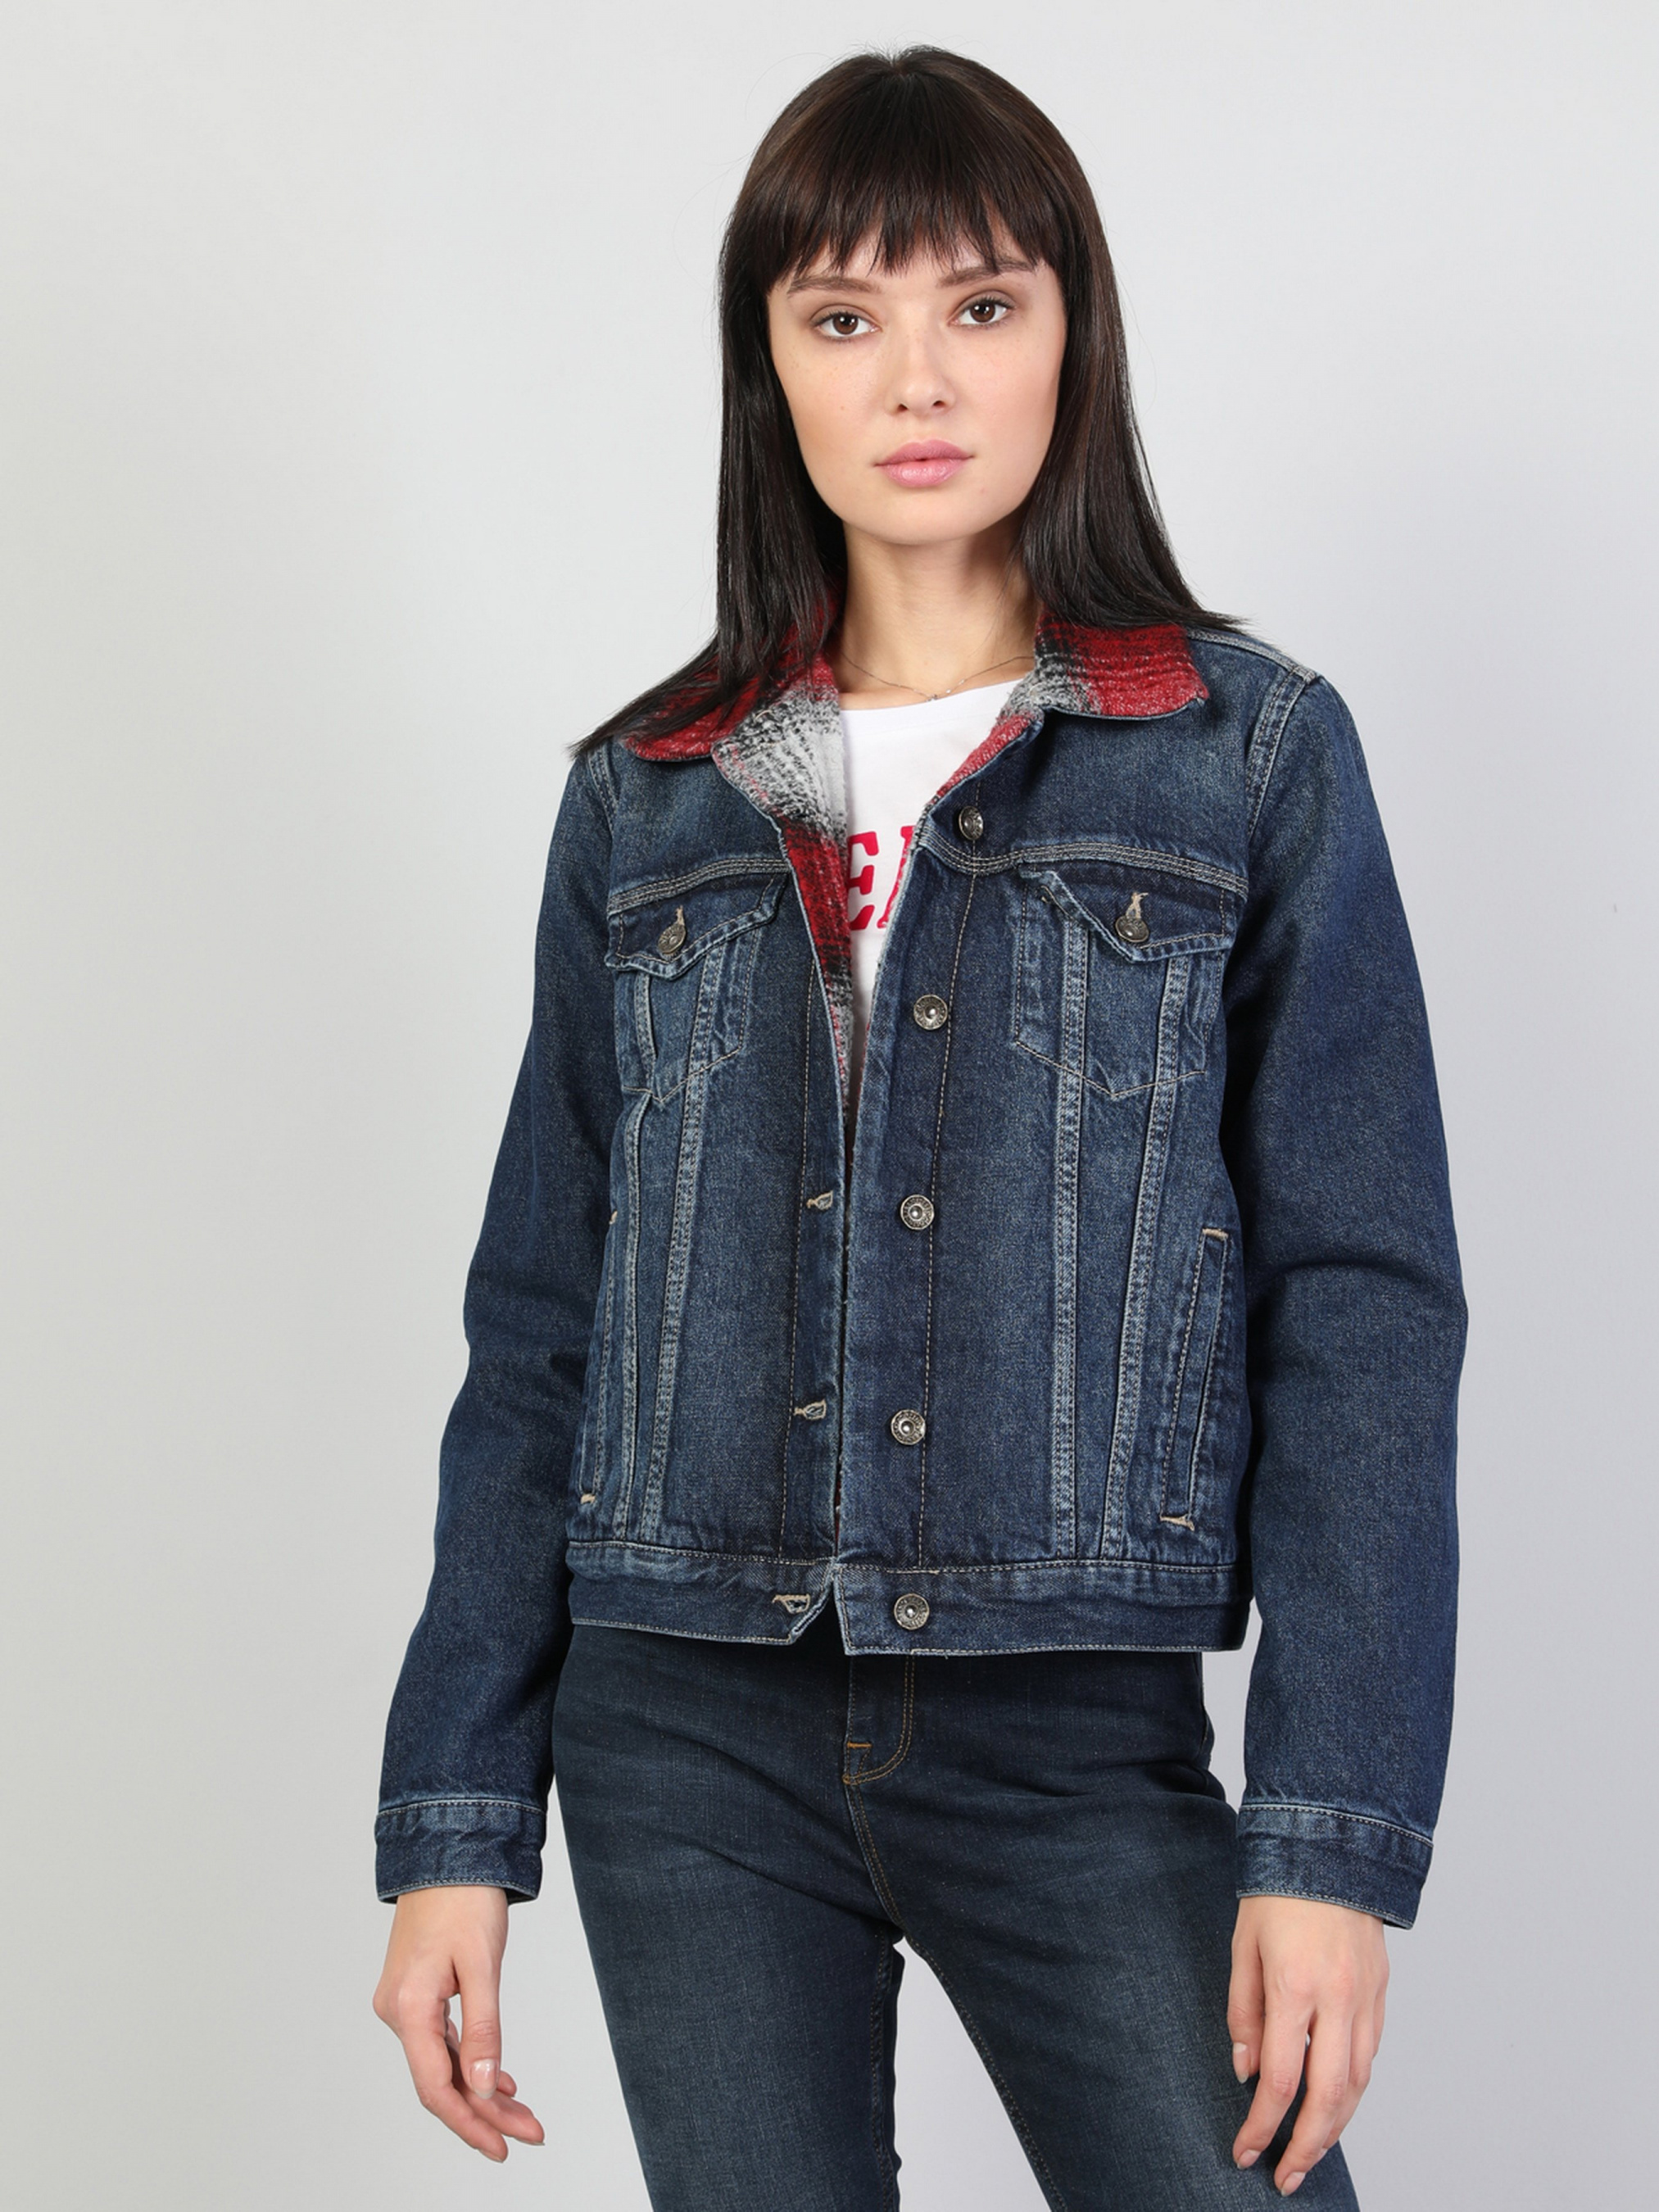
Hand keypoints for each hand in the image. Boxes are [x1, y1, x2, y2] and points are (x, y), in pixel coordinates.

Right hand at [373, 1884, 544, 2161]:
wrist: (447, 1849)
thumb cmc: (465, 1898)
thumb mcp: (482, 1964)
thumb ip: (483, 2029)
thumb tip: (484, 2090)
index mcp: (408, 2006)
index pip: (436, 2086)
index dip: (470, 2124)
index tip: (504, 2147)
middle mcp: (397, 2010)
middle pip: (441, 2081)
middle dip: (485, 2113)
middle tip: (530, 2134)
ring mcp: (404, 2003)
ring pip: (443, 2064)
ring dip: (481, 2092)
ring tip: (522, 2115)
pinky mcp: (416, 1993)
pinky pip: (442, 2042)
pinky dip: (471, 2062)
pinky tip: (498, 2080)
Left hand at [1227, 1894, 1387, 2195]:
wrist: (1333, 1845)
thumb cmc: (1277, 1893)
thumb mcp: (1242, 1946)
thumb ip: (1242, 2012)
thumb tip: (1245, 2072)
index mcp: (1295, 1986)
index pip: (1280, 2080)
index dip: (1262, 2125)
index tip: (1245, 2151)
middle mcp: (1338, 2000)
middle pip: (1329, 2099)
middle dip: (1304, 2148)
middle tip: (1284, 2177)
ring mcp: (1367, 1999)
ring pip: (1358, 2086)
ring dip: (1334, 2130)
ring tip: (1308, 2154)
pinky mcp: (1383, 1994)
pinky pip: (1371, 2058)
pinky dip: (1353, 2092)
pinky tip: (1335, 2106)